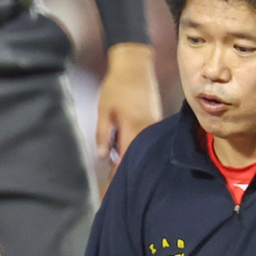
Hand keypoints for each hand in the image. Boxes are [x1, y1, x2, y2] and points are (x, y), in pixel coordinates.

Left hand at [96, 43, 161, 172]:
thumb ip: (102, 135)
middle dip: (124, 170)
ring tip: (116, 169)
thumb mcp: (103, 110)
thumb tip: (101, 157)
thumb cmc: (116, 87)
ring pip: (141, 149)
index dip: (119, 175)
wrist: (135, 65)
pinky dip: (134, 147)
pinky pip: (145, 140)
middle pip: (136, 157)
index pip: (126, 159)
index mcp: (133, 128)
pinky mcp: (154, 121)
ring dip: (129, 158)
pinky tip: (123, 150)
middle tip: (112, 185)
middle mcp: (147, 129)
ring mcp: (152, 125)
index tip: (112, 189)